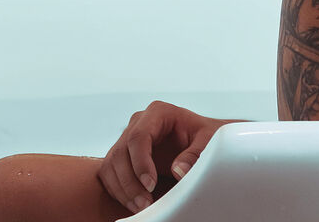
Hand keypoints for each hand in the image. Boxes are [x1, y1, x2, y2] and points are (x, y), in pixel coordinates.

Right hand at [97, 100, 237, 214]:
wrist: (199, 138)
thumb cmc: (203, 135)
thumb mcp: (208, 139)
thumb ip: (196, 152)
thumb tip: (178, 170)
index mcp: (158, 112)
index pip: (138, 137)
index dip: (140, 163)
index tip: (151, 185)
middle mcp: (139, 122)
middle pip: (121, 152)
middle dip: (130, 182)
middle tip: (145, 203)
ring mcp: (127, 137)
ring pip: (111, 164)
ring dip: (122, 190)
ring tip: (141, 206)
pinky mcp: (122, 153)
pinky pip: (110, 173)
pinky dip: (119, 190)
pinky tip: (133, 202)